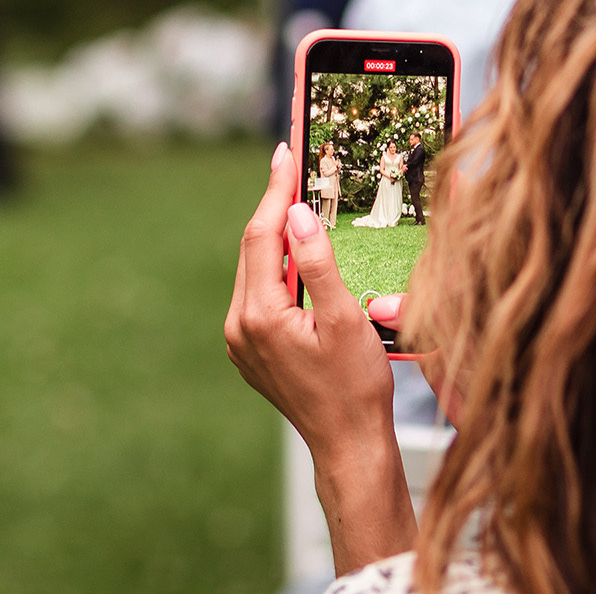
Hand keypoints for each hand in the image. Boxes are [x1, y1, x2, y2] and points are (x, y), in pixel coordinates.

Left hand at [225, 143, 414, 571]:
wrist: (348, 445)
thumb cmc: (355, 387)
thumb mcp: (345, 319)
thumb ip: (318, 264)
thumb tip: (297, 213)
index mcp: (259, 315)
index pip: (262, 234)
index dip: (274, 190)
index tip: (285, 151)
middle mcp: (240, 326)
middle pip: (253, 248)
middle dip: (273, 205)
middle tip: (292, 163)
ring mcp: (241, 340)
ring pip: (255, 270)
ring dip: (276, 235)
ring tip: (297, 197)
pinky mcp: (251, 349)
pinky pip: (259, 292)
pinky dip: (276, 266)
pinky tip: (296, 252)